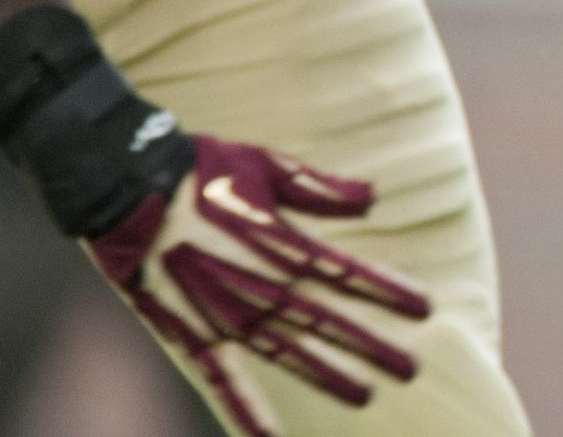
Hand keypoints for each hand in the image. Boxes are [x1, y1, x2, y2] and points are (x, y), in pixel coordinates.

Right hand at [90, 137, 429, 435]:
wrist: (124, 183)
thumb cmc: (203, 168)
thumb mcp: (269, 164)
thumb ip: (320, 188)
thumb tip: (373, 199)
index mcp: (276, 240)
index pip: (342, 270)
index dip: (385, 290)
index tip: (425, 308)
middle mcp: (252, 281)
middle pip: (321, 318)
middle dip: (368, 343)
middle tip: (411, 368)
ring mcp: (219, 309)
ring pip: (282, 350)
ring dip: (323, 374)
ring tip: (364, 396)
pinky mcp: (186, 329)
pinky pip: (219, 374)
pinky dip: (246, 405)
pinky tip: (270, 434)